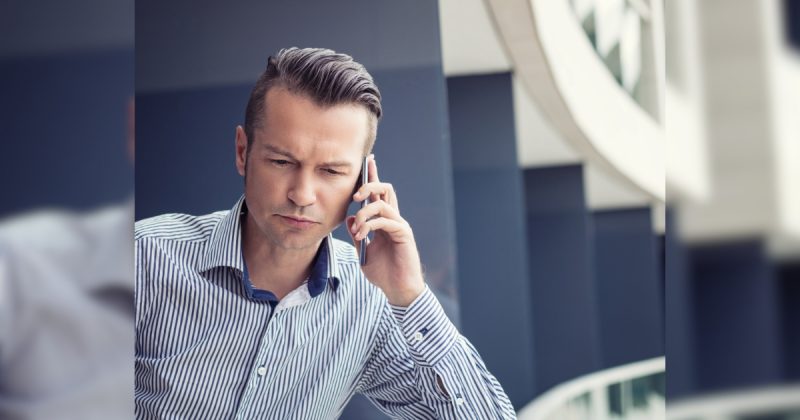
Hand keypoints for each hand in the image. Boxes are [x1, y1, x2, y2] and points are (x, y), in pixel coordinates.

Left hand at [346, 155, 424, 306]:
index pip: (378, 193)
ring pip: (382, 202)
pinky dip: (370, 225)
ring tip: (358, 229)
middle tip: (355, 195)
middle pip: (384, 188)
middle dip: (368, 184)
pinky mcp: (403, 233)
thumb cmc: (383, 273)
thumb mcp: (363, 251)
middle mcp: (393, 218)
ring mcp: (399, 224)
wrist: (398, 290)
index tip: (367, 160)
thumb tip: (350, 218)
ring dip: (365, 212)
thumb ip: (357, 233)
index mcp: (383, 221)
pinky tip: (362, 236)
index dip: (372, 176)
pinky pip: (385, 219)